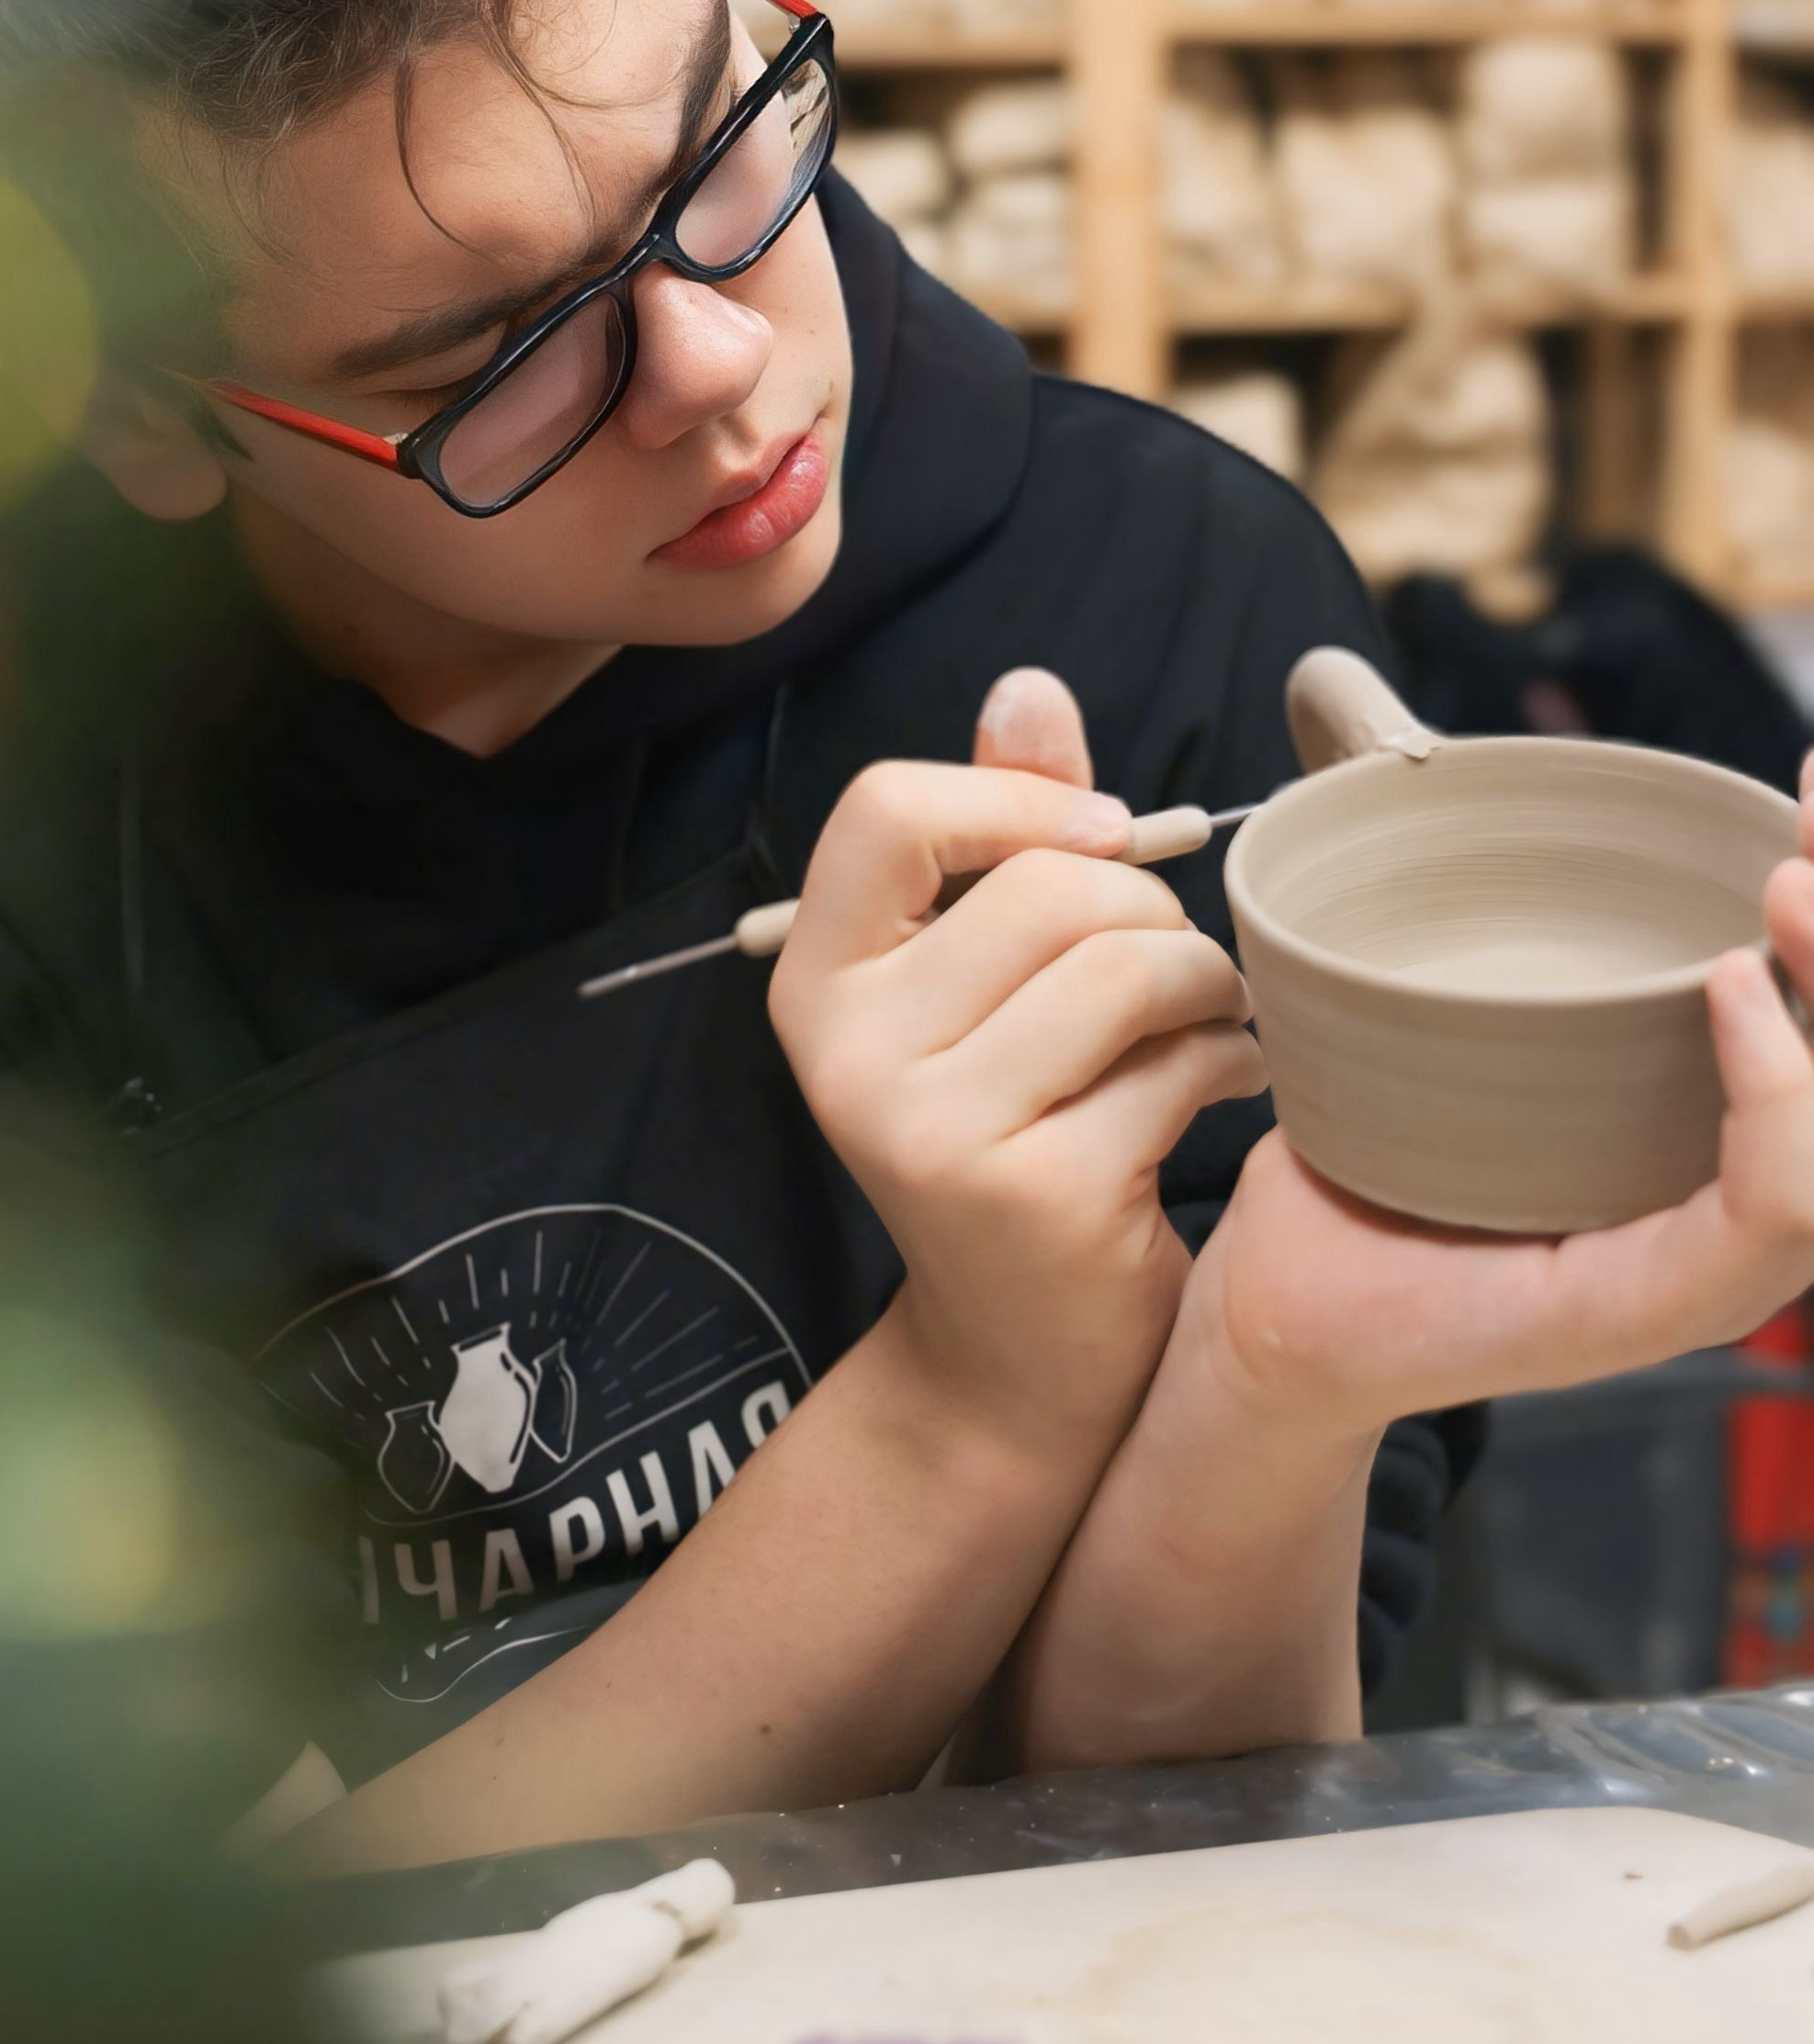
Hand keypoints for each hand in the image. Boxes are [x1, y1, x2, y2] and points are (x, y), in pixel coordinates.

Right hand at [770, 669, 1264, 1460]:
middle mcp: (847, 1052)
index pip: (887, 809)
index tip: (1099, 840)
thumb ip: (1005, 830)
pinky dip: (1227, 1063)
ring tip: (1211, 1018)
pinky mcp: (1029, 1198)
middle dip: (1151, 910)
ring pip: (1122, 967)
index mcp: (816, 978)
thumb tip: (1030, 685)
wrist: (1017, 1359)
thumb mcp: (986, 978)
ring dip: (1205, 982)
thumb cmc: (1018, 1127)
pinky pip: (1171, 1068)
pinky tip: (1224, 1087)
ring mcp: (928, 1131)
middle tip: (1179, 967)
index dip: (1015, 799)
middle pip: (1045, 886)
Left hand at [1183, 752, 1813, 1445]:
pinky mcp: (1648, 1305)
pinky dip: (1776, 1100)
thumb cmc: (1360, 1149)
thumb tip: (1368, 718)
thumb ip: (1435, 880)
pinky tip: (1732, 996)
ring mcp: (1700, 1258)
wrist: (1276, 1306)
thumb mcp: (1422, 995)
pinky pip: (1766, 1213)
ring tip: (1783, 889)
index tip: (1807, 776)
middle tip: (1806, 826)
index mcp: (1706, 1120)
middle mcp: (1729, 1191)